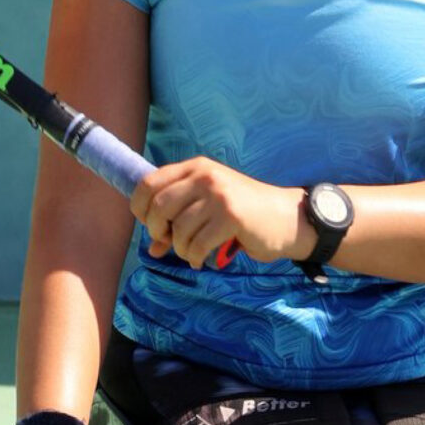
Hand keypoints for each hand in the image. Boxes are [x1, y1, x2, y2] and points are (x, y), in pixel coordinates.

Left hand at [130, 157, 315, 268]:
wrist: (285, 217)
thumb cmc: (242, 212)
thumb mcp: (208, 205)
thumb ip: (177, 218)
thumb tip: (152, 248)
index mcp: (196, 167)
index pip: (148, 183)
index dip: (140, 208)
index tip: (151, 224)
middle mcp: (205, 176)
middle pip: (159, 206)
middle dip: (157, 231)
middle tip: (169, 241)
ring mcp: (219, 194)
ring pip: (178, 229)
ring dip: (180, 248)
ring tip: (192, 251)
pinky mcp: (231, 216)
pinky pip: (197, 244)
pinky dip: (194, 257)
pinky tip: (202, 258)